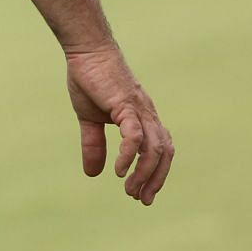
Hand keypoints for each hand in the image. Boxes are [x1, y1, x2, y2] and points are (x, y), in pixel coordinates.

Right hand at [65, 43, 172, 204]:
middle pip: (164, 153)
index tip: (142, 193)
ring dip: (144, 173)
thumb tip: (93, 174)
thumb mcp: (89, 119)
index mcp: (143, 118)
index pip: (160, 151)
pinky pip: (134, 136)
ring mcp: (139, 110)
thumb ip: (94, 145)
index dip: (155, 173)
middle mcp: (148, 116)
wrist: (86, 51)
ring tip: (129, 190)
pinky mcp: (126, 105)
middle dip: (155, 179)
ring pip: (154, 149)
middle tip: (140, 199)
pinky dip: (130, 156)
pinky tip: (119, 171)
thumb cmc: (90, 79)